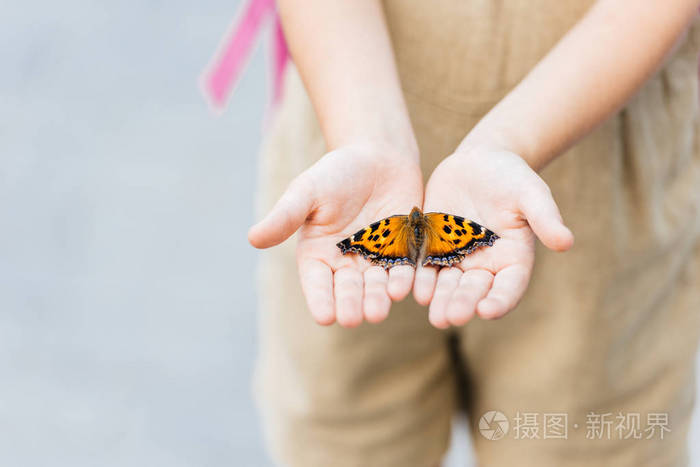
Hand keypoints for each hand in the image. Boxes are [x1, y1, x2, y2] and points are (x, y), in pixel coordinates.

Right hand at [249, 143, 422, 326]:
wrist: (378, 155)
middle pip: (348, 290)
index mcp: (318, 255)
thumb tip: (253, 238)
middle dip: (351, 304)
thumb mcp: (307, 191)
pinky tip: (403, 287)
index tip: (324, 317)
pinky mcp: (403, 252)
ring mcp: (376, 260)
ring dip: (377, 299)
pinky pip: (404, 269)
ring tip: (378, 312)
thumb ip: (285, 216)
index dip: (321, 300)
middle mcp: (346, 264)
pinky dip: (403, 280)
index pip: (317, 283)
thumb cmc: (335, 173)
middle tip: (354, 318)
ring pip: (376, 286)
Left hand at [416, 148, 573, 327]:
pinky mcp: (433, 247)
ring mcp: (457, 259)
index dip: (499, 300)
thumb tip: (566, 242)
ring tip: (430, 313)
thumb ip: (545, 217)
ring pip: (447, 285)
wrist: (479, 162)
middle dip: (462, 304)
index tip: (487, 311)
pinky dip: (418, 278)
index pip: (509, 287)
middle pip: (473, 291)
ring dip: (438, 299)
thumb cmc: (512, 177)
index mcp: (513, 260)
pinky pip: (424, 266)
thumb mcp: (530, 193)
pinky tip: (408, 288)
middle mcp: (484, 266)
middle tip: (450, 318)